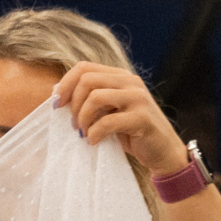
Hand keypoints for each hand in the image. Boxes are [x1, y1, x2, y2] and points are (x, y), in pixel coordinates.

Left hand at [52, 62, 186, 176]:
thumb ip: (93, 101)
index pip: (84, 67)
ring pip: (95, 98)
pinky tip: (94, 142)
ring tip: (84, 134)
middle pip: (87, 80)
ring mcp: (138, 98)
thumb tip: (58, 96)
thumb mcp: (110, 112)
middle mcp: (130, 82)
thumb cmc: (132, 134)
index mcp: (120, 77)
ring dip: (83, 119)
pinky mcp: (142, 118)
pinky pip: (107, 122)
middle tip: (74, 126)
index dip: (65, 84)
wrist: (163, 152)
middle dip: (74, 105)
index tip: (56, 105)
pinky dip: (94, 134)